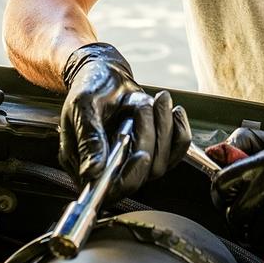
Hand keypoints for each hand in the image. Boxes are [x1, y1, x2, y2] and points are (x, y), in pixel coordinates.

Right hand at [59, 43, 189, 200]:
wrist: (106, 73)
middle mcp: (111, 169)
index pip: (111, 189)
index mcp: (85, 164)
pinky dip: (180, 129)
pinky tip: (174, 111)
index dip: (130, 177)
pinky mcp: (153, 150)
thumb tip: (92, 172)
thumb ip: (89, 139)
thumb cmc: (89, 88)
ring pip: (162, 161)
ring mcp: (133, 160)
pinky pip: (177, 151)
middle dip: (148, 139)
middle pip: (142, 175)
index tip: (142, 155)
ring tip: (156, 99)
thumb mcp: (83, 107)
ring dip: (164, 128)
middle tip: (143, 106)